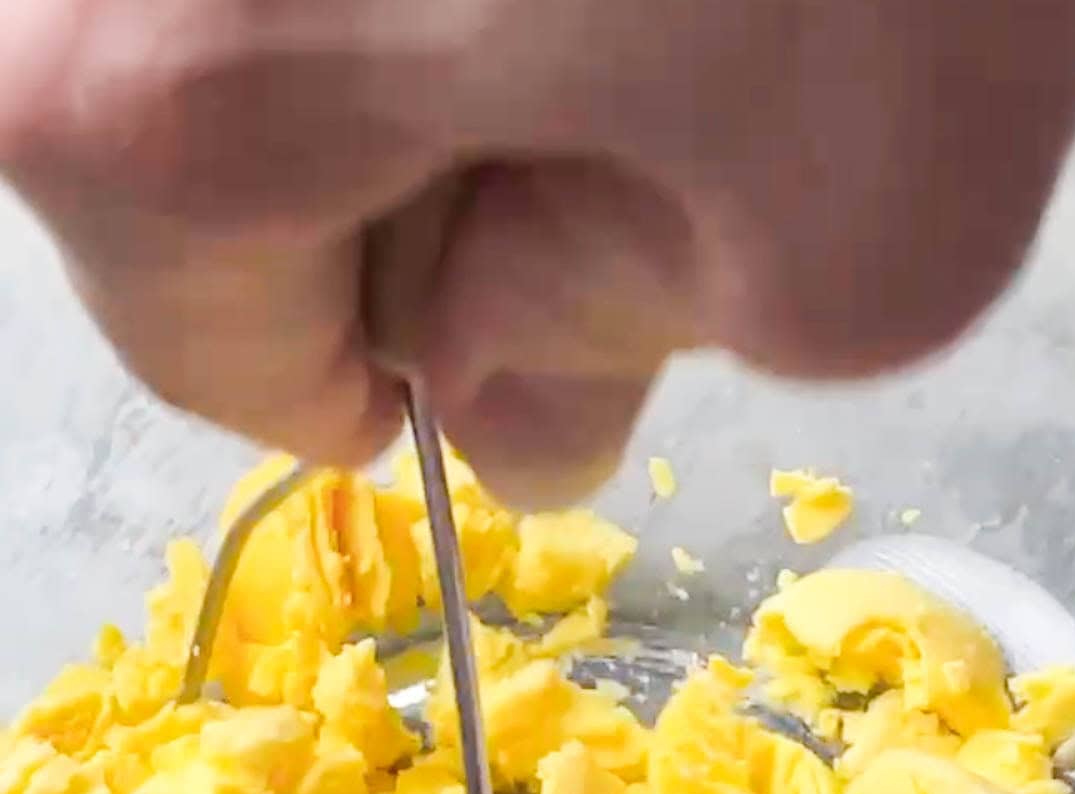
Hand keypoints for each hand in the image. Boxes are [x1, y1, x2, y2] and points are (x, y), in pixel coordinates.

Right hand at [1, 0, 1074, 502]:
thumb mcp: (845, 252)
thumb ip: (611, 351)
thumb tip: (509, 399)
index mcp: (155, 80)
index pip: (207, 346)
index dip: (373, 380)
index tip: (503, 350)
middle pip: (189, 130)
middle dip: (392, 186)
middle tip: (609, 128)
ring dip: (412, 20)